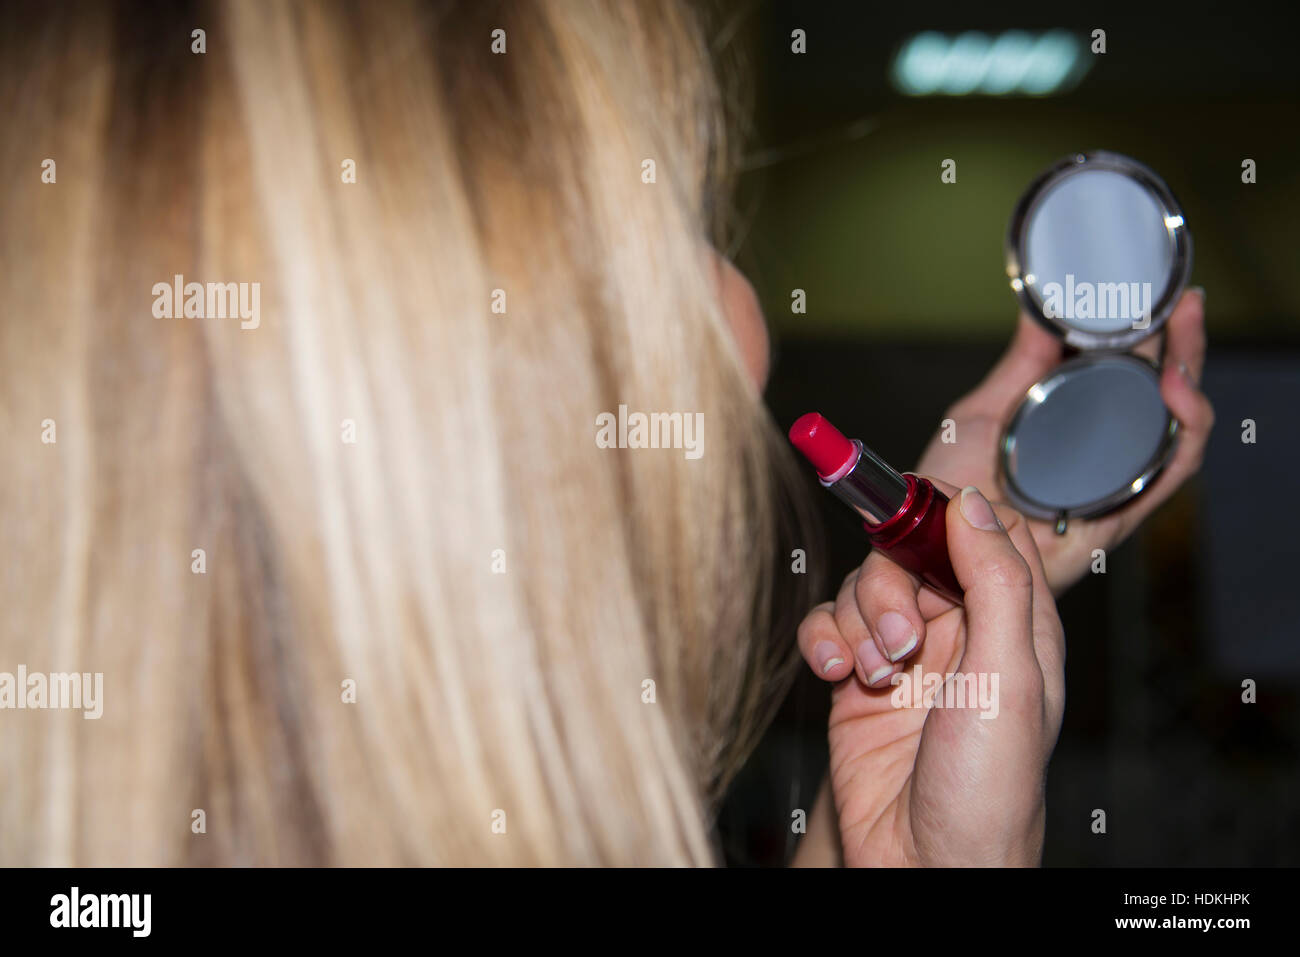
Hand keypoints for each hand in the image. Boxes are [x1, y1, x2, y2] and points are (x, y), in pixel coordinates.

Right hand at [797, 482, 1064, 865]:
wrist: (924, 868)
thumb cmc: (987, 790)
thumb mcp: (1008, 676)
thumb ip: (995, 582)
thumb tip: (973, 502)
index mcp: (1015, 623)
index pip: (981, 532)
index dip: (945, 519)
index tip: (912, 525)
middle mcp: (959, 634)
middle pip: (907, 555)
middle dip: (889, 588)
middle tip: (902, 642)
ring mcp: (904, 657)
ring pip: (862, 590)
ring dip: (857, 622)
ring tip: (875, 675)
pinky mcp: (856, 681)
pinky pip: (826, 629)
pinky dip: (823, 642)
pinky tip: (837, 675)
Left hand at [915, 290, 1213, 594]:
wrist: (929, 545)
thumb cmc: (948, 494)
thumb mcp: (983, 413)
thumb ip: (1020, 366)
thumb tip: (1041, 311)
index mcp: (1067, 429)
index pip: (1123, 377)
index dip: (1146, 337)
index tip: (1152, 293)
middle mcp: (1097, 458)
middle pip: (1158, 399)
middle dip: (1179, 346)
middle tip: (1182, 302)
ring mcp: (1110, 487)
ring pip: (1173, 429)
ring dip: (1188, 377)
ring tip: (1184, 332)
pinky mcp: (1116, 519)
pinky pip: (1167, 474)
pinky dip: (1183, 431)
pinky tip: (1175, 394)